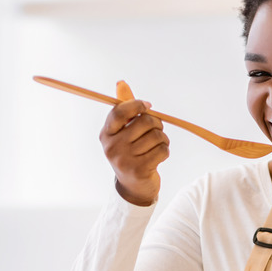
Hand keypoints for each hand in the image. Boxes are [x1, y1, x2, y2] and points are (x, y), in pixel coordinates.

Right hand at [99, 81, 169, 205]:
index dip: (137, 104)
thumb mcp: (124, 132)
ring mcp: (124, 159)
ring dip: (163, 139)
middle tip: (156, 132)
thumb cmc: (130, 153)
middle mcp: (112, 146)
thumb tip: (121, 83)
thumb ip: (125, 109)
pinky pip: (162, 150)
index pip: (120, 111)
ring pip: (157, 136)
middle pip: (145, 122)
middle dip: (157, 124)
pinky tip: (159, 157)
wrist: (132, 187)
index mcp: (106, 134)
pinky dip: (165, 151)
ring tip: (158, 146)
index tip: (148, 106)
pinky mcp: (139, 170)